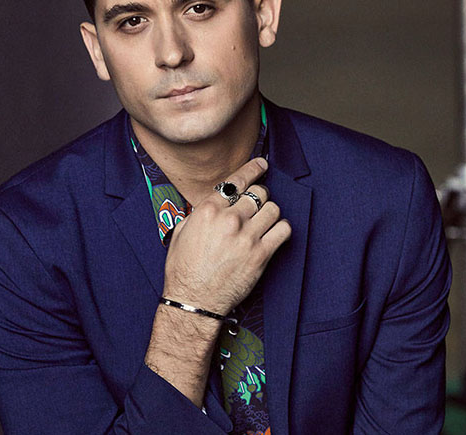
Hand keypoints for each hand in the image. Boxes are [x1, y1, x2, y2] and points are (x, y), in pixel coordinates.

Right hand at [162, 157, 291, 315]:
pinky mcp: (261, 255)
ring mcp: (247, 237)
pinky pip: (283, 230)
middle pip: (258, 193)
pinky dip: (281, 229)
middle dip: (259, 196)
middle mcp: (229, 220)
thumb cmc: (183, 269)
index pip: (236, 181)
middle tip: (258, 203)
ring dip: (270, 212)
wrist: (193, 300)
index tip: (261, 165)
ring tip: (264, 220)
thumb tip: (213, 203)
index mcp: (208, 211)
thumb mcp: (181, 232)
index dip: (252, 170)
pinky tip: (274, 233)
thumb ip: (199, 213)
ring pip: (274, 209)